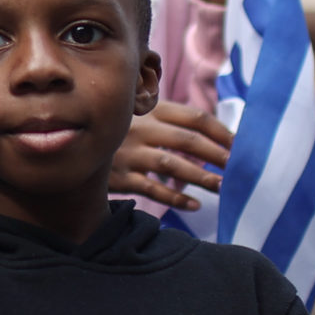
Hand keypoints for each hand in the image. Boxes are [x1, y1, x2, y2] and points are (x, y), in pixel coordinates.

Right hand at [108, 101, 233, 210]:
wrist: (74, 146)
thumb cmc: (119, 132)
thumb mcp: (140, 116)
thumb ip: (169, 120)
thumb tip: (216, 136)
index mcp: (151, 110)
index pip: (194, 117)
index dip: (220, 131)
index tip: (240, 144)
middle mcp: (141, 129)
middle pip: (188, 140)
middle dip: (217, 154)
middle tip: (239, 168)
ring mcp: (129, 153)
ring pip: (172, 164)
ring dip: (201, 176)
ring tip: (222, 187)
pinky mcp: (119, 177)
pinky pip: (153, 189)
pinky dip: (175, 197)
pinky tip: (194, 204)